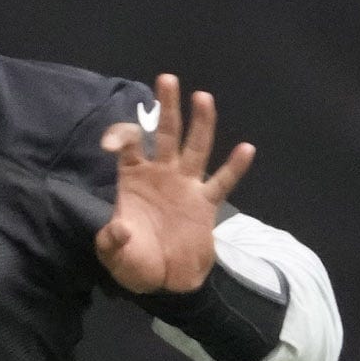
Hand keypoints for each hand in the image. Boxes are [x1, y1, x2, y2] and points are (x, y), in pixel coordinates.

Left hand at [94, 73, 253, 295]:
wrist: (164, 281)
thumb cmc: (135, 262)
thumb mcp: (115, 256)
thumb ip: (112, 241)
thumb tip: (120, 228)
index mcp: (133, 179)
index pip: (128, 146)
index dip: (121, 137)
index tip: (113, 145)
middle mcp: (161, 174)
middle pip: (165, 134)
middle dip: (166, 108)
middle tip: (167, 79)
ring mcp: (185, 186)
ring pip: (195, 148)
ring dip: (200, 123)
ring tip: (202, 97)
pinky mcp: (206, 203)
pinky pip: (222, 182)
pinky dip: (234, 167)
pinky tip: (246, 148)